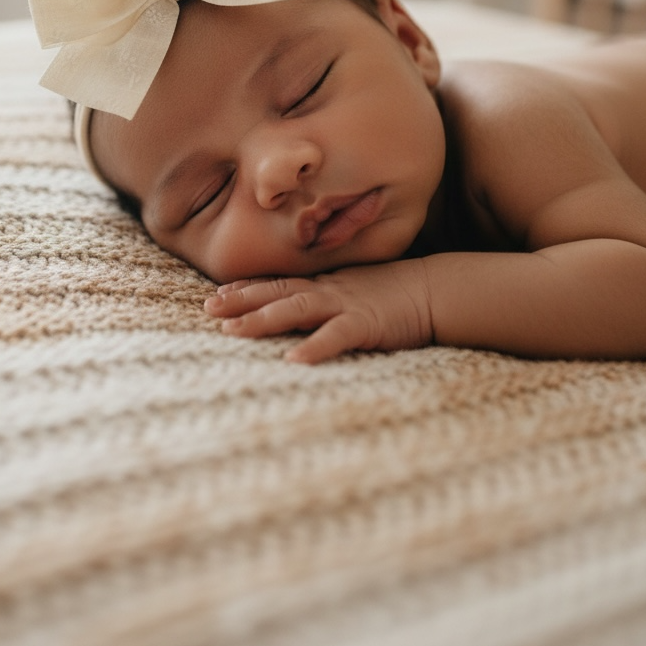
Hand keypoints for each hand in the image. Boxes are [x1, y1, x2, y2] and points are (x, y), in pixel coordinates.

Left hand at [203, 259, 432, 363]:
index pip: (280, 285)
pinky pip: (336, 336)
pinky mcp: (367, 324)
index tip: (218, 294)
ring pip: (297, 310)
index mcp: (327, 286)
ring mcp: (346, 306)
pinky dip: (314, 347)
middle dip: (242, 300)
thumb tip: (307, 313)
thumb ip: (333, 300)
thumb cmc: (399, 295)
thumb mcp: (358, 293)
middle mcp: (330, 292)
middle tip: (209, 308)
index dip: (248, 289)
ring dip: (263, 319)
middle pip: (278, 293)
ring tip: (233, 331)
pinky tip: (293, 359)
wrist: (437, 291)